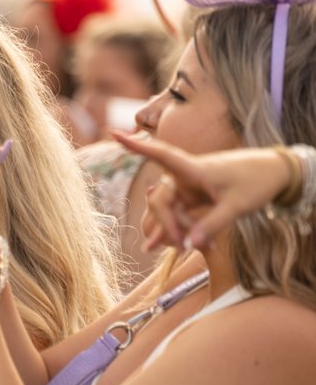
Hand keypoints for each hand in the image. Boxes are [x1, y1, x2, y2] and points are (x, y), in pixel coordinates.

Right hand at [114, 133, 292, 249]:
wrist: (272, 174)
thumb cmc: (255, 182)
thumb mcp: (237, 206)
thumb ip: (212, 225)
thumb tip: (189, 245)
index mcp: (194, 169)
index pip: (160, 154)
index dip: (136, 146)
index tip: (113, 133)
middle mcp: (185, 176)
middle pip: (160, 200)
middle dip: (167, 225)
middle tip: (181, 250)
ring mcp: (187, 187)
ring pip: (168, 210)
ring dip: (175, 231)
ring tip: (188, 251)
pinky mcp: (192, 197)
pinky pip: (178, 214)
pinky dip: (179, 230)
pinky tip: (172, 247)